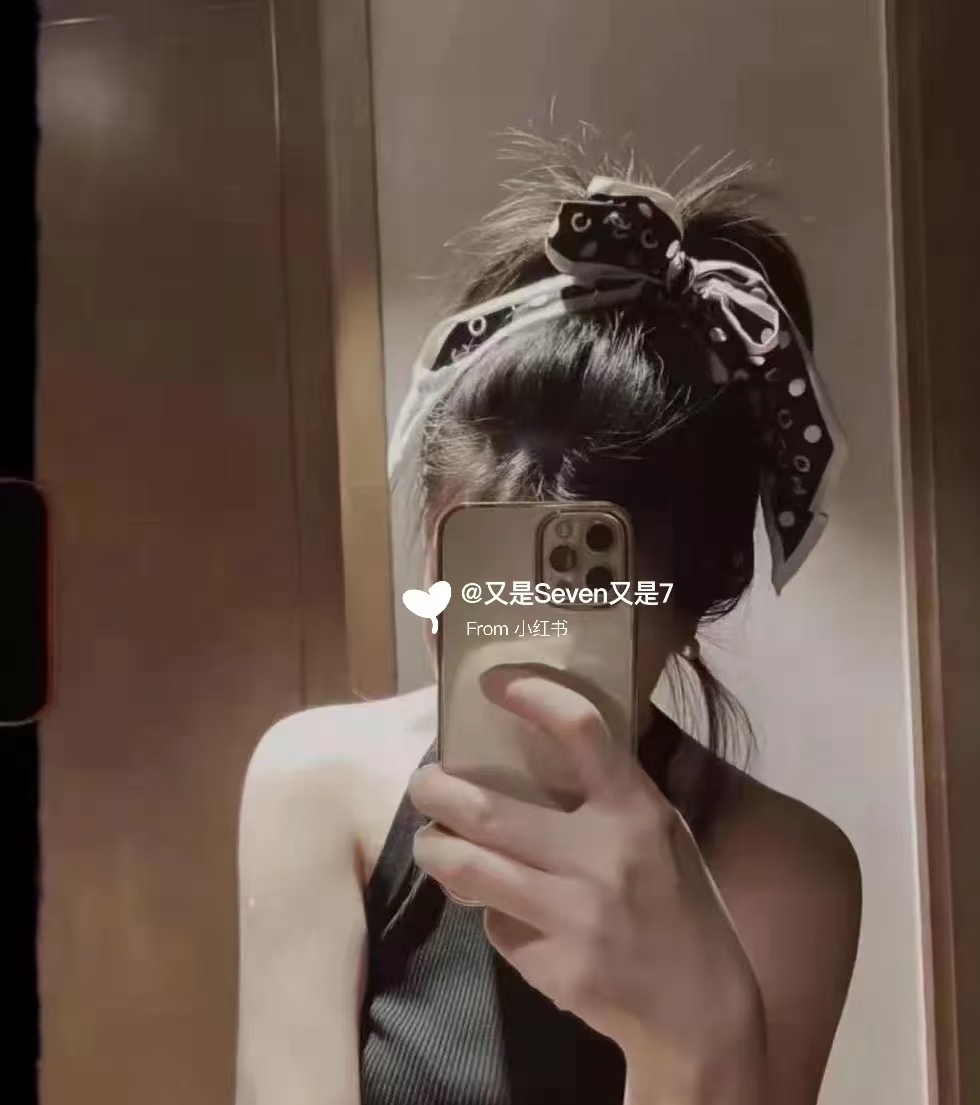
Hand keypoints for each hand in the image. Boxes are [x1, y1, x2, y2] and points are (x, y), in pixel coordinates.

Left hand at [409, 666, 765, 1101]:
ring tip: (430, 842)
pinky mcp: (555, 967)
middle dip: (435, 790)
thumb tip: (530, 749)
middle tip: (422, 783)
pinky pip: (495, 927)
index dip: (532, 695)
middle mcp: (604, 855)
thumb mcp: (661, 832)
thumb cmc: (676, 903)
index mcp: (636, 809)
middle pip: (488, 809)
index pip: (582, 730)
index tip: (492, 680)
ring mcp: (577, 914)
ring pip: (469, 869)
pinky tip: (502, 914)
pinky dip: (488, 915)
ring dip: (435, 850)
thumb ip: (607, 795)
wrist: (700, 1010)